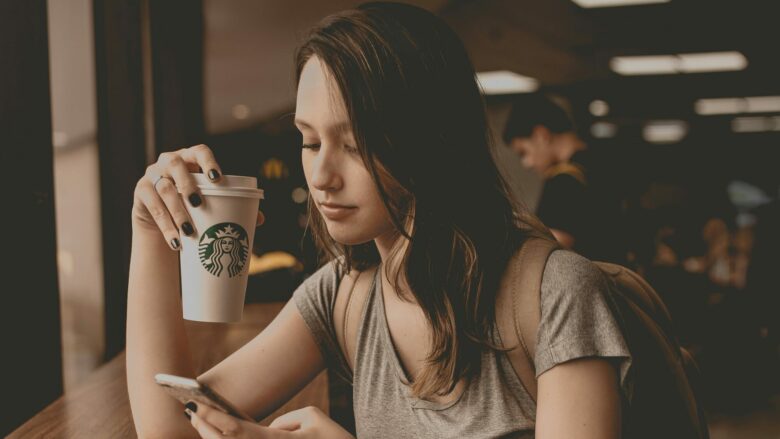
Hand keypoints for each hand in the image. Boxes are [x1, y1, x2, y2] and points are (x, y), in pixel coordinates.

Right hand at [132, 144, 263, 249]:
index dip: (208, 162)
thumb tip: (260, 219)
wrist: (161, 219)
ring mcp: (152, 174)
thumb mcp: (209, 203)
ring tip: (189, 232)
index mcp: (191, 159)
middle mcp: (169, 161)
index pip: (199, 151)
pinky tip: (176, 241)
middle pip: (176, 165)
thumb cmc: (193, 206)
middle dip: (188, 184)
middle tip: (199, 204)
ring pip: (164, 189)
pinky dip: (165, 226)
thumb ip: (232, 207)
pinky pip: (152, 206)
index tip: (217, 179)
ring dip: (177, 211)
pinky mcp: (141, 191)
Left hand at [186, 403, 354, 438]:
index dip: (214, 419)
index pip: (238, 430)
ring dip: (214, 438)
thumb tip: (269, 429)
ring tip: (201, 423)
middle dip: (206, 429)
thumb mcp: (313, 417)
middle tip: (191, 411)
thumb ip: (286, 420)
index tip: (196, 407)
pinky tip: (221, 435)